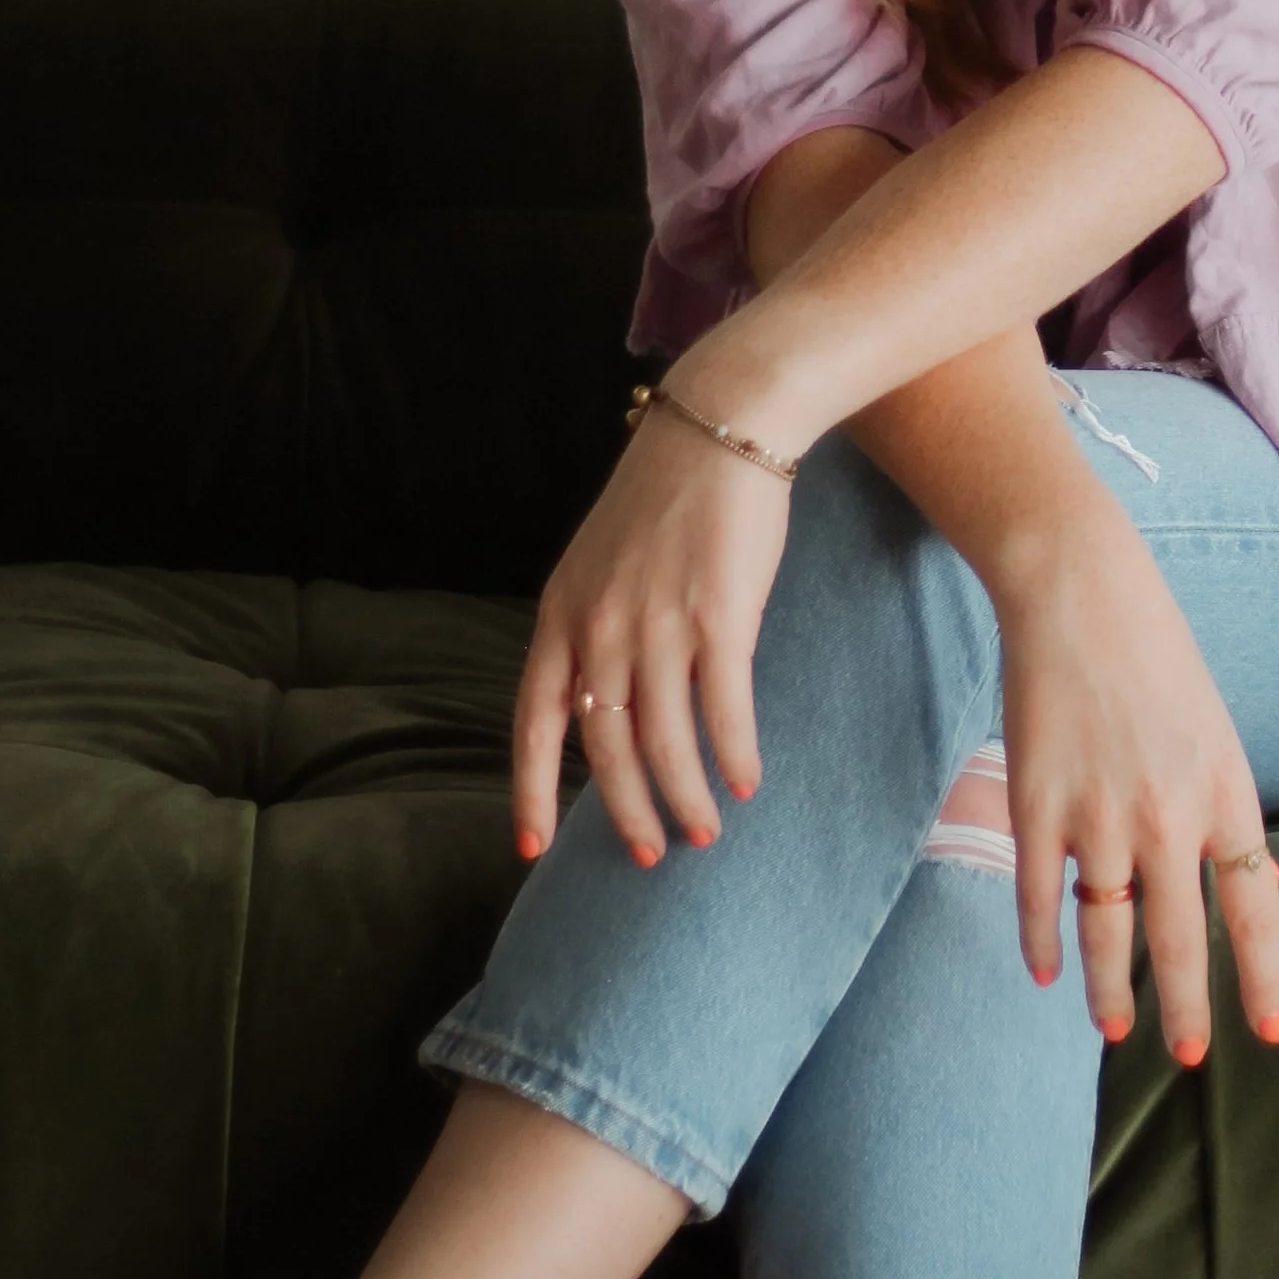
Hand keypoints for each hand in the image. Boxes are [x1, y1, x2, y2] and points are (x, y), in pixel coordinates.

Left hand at [512, 396, 793, 866]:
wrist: (722, 426)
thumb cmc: (668, 493)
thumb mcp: (601, 559)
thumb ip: (596, 627)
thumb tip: (612, 703)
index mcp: (561, 612)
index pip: (534, 721)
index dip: (530, 789)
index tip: (533, 849)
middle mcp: (600, 626)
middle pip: (604, 748)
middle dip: (626, 811)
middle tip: (651, 853)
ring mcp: (657, 624)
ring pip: (663, 742)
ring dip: (686, 798)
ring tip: (705, 830)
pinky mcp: (718, 617)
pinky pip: (723, 711)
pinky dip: (735, 755)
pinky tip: (747, 781)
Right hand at [996, 493, 1278, 1064]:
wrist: (1079, 592)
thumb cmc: (1156, 659)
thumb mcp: (1215, 735)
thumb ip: (1229, 818)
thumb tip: (1266, 890)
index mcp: (1224, 792)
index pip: (1255, 906)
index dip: (1263, 976)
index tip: (1268, 1032)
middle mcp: (1167, 815)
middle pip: (1179, 939)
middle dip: (1183, 1008)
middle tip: (1187, 1057)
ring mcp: (1098, 814)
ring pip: (1106, 931)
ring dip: (1108, 990)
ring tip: (1113, 1028)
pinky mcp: (1036, 804)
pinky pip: (1042, 896)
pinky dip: (1041, 940)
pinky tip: (1045, 970)